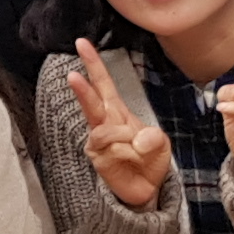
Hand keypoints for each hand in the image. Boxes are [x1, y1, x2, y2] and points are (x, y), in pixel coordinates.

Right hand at [67, 39, 172, 209]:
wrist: (146, 189)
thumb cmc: (149, 161)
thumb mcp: (161, 143)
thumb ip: (153, 137)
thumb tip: (137, 139)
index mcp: (118, 112)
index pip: (104, 84)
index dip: (94, 64)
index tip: (82, 44)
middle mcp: (104, 123)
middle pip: (91, 100)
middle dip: (82, 88)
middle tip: (72, 75)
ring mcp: (98, 142)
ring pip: (105, 129)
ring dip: (125, 138)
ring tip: (136, 151)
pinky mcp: (98, 158)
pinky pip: (112, 149)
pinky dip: (128, 153)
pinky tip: (131, 159)